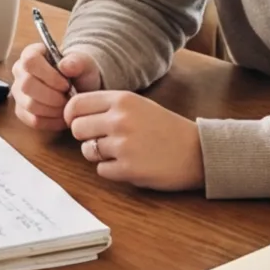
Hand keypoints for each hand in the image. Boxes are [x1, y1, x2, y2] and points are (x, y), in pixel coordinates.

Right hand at [11, 40, 102, 132]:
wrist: (79, 87)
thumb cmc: (79, 72)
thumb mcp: (84, 63)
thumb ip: (77, 61)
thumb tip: (65, 65)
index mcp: (31, 53)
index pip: (30, 61)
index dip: (49, 76)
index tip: (66, 84)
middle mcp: (20, 71)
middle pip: (27, 85)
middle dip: (52, 96)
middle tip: (68, 98)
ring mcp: (18, 92)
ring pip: (30, 105)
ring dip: (53, 109)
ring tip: (67, 106)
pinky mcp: (22, 111)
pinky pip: (33, 120)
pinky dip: (51, 121)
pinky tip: (62, 116)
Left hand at [65, 90, 203, 190]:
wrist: (197, 151)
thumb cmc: (167, 128)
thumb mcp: (139, 105)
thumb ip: (109, 107)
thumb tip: (75, 115)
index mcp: (122, 100)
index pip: (76, 104)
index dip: (72, 116)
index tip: (78, 122)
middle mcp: (120, 119)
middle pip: (77, 129)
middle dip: (86, 137)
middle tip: (103, 140)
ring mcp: (123, 145)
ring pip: (88, 151)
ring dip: (100, 155)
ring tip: (122, 152)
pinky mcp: (128, 169)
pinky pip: (101, 170)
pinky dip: (112, 170)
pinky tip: (130, 164)